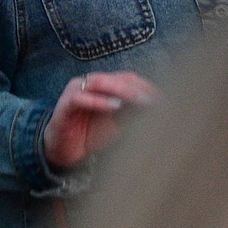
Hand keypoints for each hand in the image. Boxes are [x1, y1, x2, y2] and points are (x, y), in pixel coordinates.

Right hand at [42, 70, 158, 171]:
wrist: (63, 149)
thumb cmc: (91, 135)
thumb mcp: (118, 125)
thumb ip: (133, 116)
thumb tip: (158, 111)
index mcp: (102, 86)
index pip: (128, 78)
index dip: (146, 87)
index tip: (164, 99)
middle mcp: (88, 84)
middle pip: (116, 78)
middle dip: (137, 89)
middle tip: (153, 101)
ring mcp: (75, 92)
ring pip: (98, 82)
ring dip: (120, 90)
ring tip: (138, 101)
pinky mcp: (64, 105)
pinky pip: (79, 98)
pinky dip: (98, 101)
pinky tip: (115, 106)